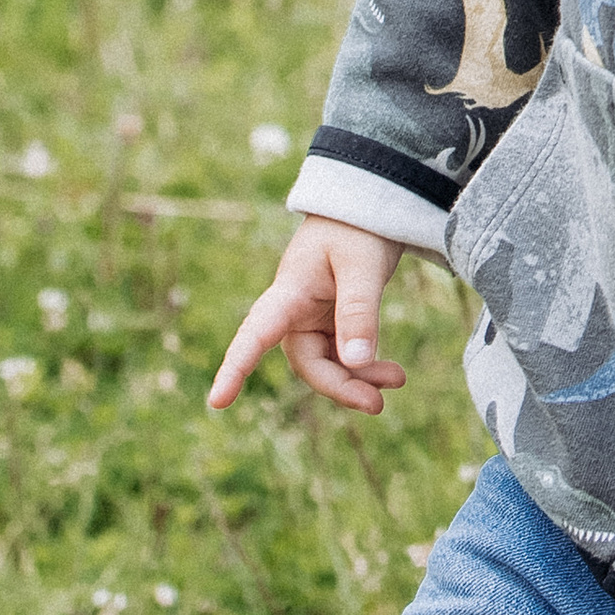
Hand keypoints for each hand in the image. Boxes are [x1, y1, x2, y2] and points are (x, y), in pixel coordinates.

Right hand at [208, 217, 408, 418]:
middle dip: (339, 386)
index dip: (235, 368)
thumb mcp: (363, 267)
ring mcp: (311, 319)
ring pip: (326, 365)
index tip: (217, 402)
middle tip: (376, 405)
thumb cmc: (356, 230)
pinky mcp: (329, 323)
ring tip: (397, 379)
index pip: (256, 334)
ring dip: (357, 379)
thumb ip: (358, 312)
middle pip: (306, 363)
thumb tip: (356, 364)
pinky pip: (341, 357)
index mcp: (288, 292)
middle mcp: (293, 311)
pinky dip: (364, 368)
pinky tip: (390, 375)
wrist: (364, 209)